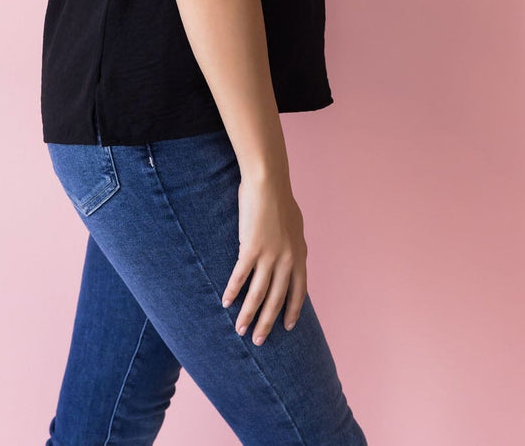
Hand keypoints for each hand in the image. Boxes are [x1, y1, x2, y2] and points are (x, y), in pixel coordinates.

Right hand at [221, 169, 307, 344]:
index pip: (298, 291)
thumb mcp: (294, 225)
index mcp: (299, 255)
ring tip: (240, 330)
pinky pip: (240, 277)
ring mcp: (269, 256)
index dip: (292, 311)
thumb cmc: (280, 199)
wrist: (268, 183)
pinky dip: (232, 291)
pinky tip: (225, 302)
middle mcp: (287, 260)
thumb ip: (292, 244)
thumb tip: (290, 255)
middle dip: (267, 323)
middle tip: (259, 341)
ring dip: (248, 315)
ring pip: (258, 294)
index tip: (287, 327)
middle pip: (276, 299)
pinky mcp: (251, 249)